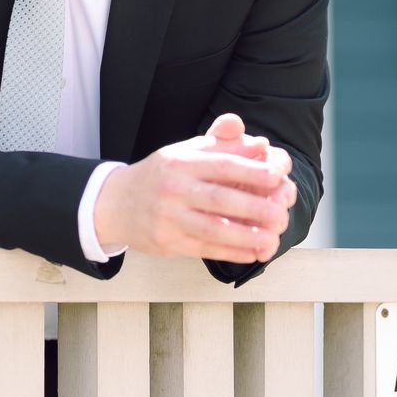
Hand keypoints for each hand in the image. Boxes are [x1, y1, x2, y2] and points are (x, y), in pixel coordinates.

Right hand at [93, 113, 296, 264]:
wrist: (115, 203)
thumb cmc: (160, 176)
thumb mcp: (184, 152)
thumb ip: (222, 145)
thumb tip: (260, 145)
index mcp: (180, 162)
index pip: (221, 165)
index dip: (251, 172)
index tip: (278, 177)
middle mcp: (173, 189)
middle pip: (219, 199)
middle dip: (254, 208)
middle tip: (281, 213)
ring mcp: (168, 218)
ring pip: (213, 230)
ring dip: (246, 236)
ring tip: (272, 238)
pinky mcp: (166, 242)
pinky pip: (205, 249)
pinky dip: (231, 252)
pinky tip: (252, 252)